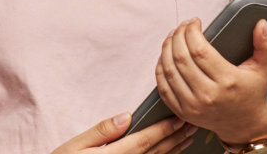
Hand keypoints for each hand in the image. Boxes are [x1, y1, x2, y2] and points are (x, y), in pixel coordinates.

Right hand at [50, 112, 195, 153]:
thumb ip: (102, 131)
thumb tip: (126, 117)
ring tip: (187, 136)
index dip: (164, 129)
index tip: (179, 117)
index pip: (144, 141)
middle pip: (155, 152)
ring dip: (174, 149)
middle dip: (175, 136)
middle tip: (192, 123)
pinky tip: (172, 153)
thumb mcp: (75, 145)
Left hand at [155, 18, 266, 144]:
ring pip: (169, 71)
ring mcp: (193, 106)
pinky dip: (160, 69)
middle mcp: (208, 95)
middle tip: (182, 26)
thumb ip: (265, 45)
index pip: (199, 51)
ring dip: (166, 49)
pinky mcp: (183, 112)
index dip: (191, 32)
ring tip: (173, 37)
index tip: (194, 21)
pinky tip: (165, 56)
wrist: (245, 125)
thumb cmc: (252, 93)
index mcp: (228, 81)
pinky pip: (163, 88)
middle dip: (177, 36)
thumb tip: (262, 24)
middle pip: (181, 58)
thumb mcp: (264, 68)